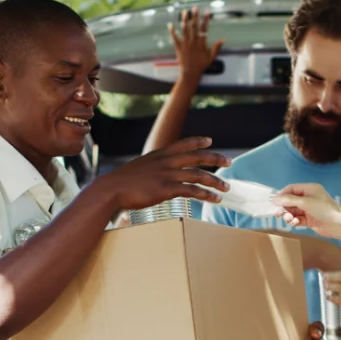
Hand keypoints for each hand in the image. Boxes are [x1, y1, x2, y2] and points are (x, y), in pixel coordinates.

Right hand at [91, 136, 229, 213]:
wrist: (110, 190)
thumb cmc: (122, 183)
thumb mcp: (139, 168)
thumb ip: (153, 168)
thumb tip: (159, 175)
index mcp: (159, 155)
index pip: (182, 144)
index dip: (197, 142)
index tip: (210, 140)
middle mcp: (166, 162)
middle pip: (197, 157)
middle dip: (215, 158)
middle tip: (229, 161)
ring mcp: (167, 174)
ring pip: (199, 175)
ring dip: (215, 181)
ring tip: (226, 188)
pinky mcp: (167, 189)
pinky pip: (192, 191)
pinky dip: (206, 195)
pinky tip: (214, 198)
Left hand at [169, 7, 223, 81]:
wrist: (190, 73)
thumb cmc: (201, 66)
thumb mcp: (211, 58)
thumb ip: (216, 48)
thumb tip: (223, 39)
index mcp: (201, 44)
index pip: (204, 29)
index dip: (205, 20)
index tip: (207, 12)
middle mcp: (192, 42)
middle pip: (193, 26)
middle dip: (194, 16)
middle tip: (195, 7)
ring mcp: (185, 44)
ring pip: (184, 29)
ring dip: (184, 20)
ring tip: (184, 12)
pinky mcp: (178, 47)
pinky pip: (174, 37)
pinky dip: (172, 31)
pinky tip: (170, 24)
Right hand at [274, 183, 340, 238]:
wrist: (338, 225)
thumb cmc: (325, 210)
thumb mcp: (306, 202)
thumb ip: (290, 200)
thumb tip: (275, 199)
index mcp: (310, 189)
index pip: (292, 189)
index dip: (282, 195)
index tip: (274, 202)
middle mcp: (309, 198)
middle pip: (290, 200)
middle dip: (284, 207)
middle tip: (278, 213)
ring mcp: (309, 209)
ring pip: (293, 211)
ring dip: (288, 215)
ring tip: (288, 219)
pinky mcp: (309, 219)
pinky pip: (297, 219)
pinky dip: (294, 221)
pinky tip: (295, 223)